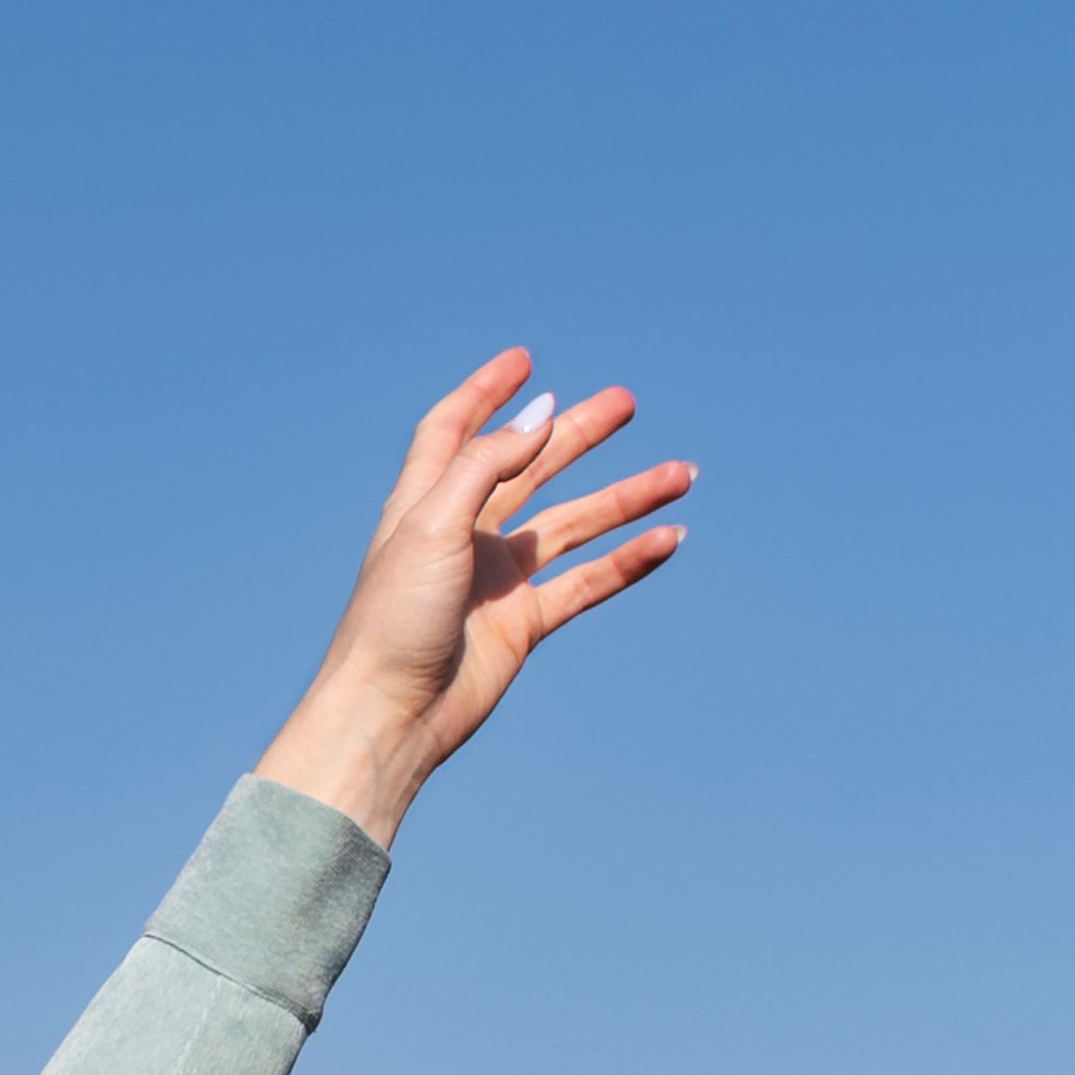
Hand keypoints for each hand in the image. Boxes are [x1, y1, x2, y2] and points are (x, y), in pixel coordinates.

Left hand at [255, 349, 691, 844]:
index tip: (525, 361)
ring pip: (573, 524)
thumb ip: (486, 465)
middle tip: (627, 403)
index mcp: (426, 502)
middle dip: (577, 433)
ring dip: (625, 498)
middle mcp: (463, 533)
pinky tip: (669, 539)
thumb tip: (540, 416)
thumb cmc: (393, 618)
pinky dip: (628, 561)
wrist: (391, 713)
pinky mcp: (523, 622)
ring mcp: (497, 578)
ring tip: (682, 473)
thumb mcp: (433, 525)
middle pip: (529, 466)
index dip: (487, 393)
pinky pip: (587, 582)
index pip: (456, 429)